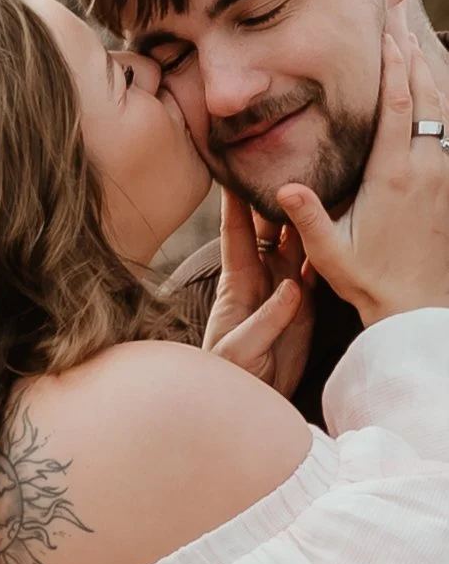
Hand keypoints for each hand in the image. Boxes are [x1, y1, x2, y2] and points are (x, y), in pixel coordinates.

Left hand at [203, 188, 314, 397]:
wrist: (250, 398)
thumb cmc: (231, 373)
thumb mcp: (240, 350)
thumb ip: (264, 320)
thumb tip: (290, 289)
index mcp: (238, 282)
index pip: (234, 233)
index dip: (233, 203)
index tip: (234, 171)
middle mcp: (261, 276)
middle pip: (269, 229)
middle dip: (274, 198)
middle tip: (287, 166)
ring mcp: (284, 287)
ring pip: (295, 243)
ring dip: (303, 218)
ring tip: (317, 186)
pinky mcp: (303, 303)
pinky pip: (315, 268)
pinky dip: (323, 247)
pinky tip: (333, 226)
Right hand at [278, 33, 448, 326]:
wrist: (418, 309)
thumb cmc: (370, 279)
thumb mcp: (330, 251)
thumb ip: (308, 217)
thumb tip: (288, 186)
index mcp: (392, 175)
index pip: (397, 107)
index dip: (393, 66)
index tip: (387, 33)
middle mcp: (423, 168)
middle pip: (424, 97)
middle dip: (413, 56)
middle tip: (402, 21)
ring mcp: (440, 177)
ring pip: (440, 113)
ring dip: (428, 76)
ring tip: (415, 47)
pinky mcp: (447, 189)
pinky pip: (446, 134)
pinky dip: (437, 107)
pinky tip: (429, 97)